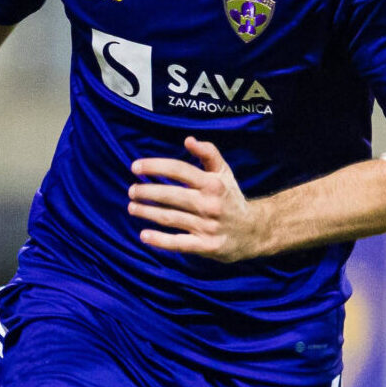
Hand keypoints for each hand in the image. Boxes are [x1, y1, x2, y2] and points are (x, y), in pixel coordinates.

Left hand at [129, 138, 265, 261]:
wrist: (254, 231)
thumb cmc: (231, 198)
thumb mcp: (224, 173)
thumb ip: (208, 154)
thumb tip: (188, 140)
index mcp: (213, 183)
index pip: (179, 169)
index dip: (155, 166)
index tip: (135, 167)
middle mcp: (210, 204)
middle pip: (171, 195)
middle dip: (146, 191)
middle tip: (131, 191)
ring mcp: (208, 226)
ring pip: (170, 218)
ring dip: (147, 212)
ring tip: (132, 207)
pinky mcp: (207, 246)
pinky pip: (179, 243)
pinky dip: (160, 240)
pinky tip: (144, 235)